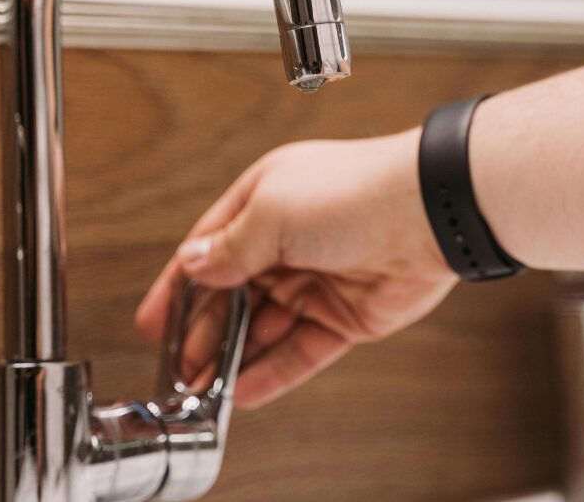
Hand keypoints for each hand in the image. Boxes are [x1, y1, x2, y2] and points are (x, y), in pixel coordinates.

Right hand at [135, 128, 456, 408]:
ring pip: (264, 328)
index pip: (208, 250)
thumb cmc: (356, 193)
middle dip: (203, 333)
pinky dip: (271, 371)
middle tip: (179, 368)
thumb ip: (230, 248)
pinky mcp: (347, 316)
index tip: (154, 322)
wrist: (429, 215)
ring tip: (204, 389)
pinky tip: (243, 389)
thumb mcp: (272, 213)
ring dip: (232, 357)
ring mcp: (318, 280)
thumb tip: (193, 265)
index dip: (179, 288)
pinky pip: (300, 350)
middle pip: (233, 296)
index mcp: (265, 202)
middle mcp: (289, 241)